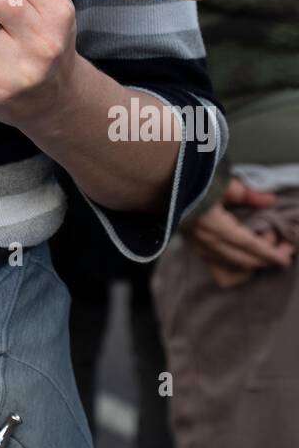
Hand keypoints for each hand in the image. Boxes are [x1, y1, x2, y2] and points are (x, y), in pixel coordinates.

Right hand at [181, 177, 295, 287]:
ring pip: (231, 266)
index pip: (246, 242)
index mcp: (209, 221)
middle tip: (285, 250)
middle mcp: (202, 239)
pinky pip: (218, 268)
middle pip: (241, 259)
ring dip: (253, 262)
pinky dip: (236, 267)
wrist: (161, 182)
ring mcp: (196, 246)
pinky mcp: (193, 247)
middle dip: (266, 258)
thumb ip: (247, 193)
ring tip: (266, 249)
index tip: (286, 257)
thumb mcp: (220, 181)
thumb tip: (270, 201)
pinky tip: (245, 257)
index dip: (268, 251)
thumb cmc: (190, 179)